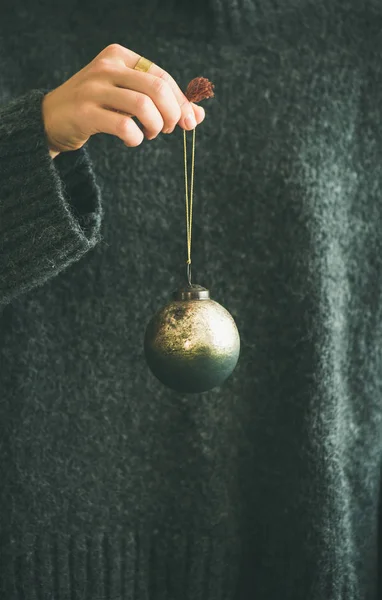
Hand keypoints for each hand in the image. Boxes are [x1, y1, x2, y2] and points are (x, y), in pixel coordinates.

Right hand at [42, 44, 205, 158]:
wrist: (50, 119)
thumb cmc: (97, 107)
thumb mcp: (128, 97)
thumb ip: (162, 102)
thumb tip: (198, 116)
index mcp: (119, 56)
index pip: (162, 76)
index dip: (181, 102)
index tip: (189, 122)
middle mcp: (106, 67)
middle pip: (157, 89)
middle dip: (173, 114)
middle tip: (169, 129)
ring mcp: (93, 89)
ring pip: (143, 106)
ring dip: (156, 127)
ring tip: (150, 134)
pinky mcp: (85, 113)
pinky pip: (124, 126)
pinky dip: (135, 138)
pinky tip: (132, 140)